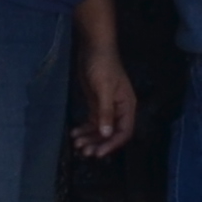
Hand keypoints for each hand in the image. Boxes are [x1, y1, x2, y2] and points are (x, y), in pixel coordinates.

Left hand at [69, 44, 135, 158]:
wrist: (93, 48)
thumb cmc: (103, 65)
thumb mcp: (104, 88)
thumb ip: (105, 111)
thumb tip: (107, 134)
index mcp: (126, 106)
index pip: (124, 132)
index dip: (112, 144)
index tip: (98, 153)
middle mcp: (118, 110)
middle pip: (111, 134)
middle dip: (98, 143)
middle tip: (84, 152)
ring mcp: (106, 108)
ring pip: (100, 130)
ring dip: (89, 138)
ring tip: (76, 144)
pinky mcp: (95, 104)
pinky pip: (91, 122)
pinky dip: (84, 129)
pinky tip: (74, 133)